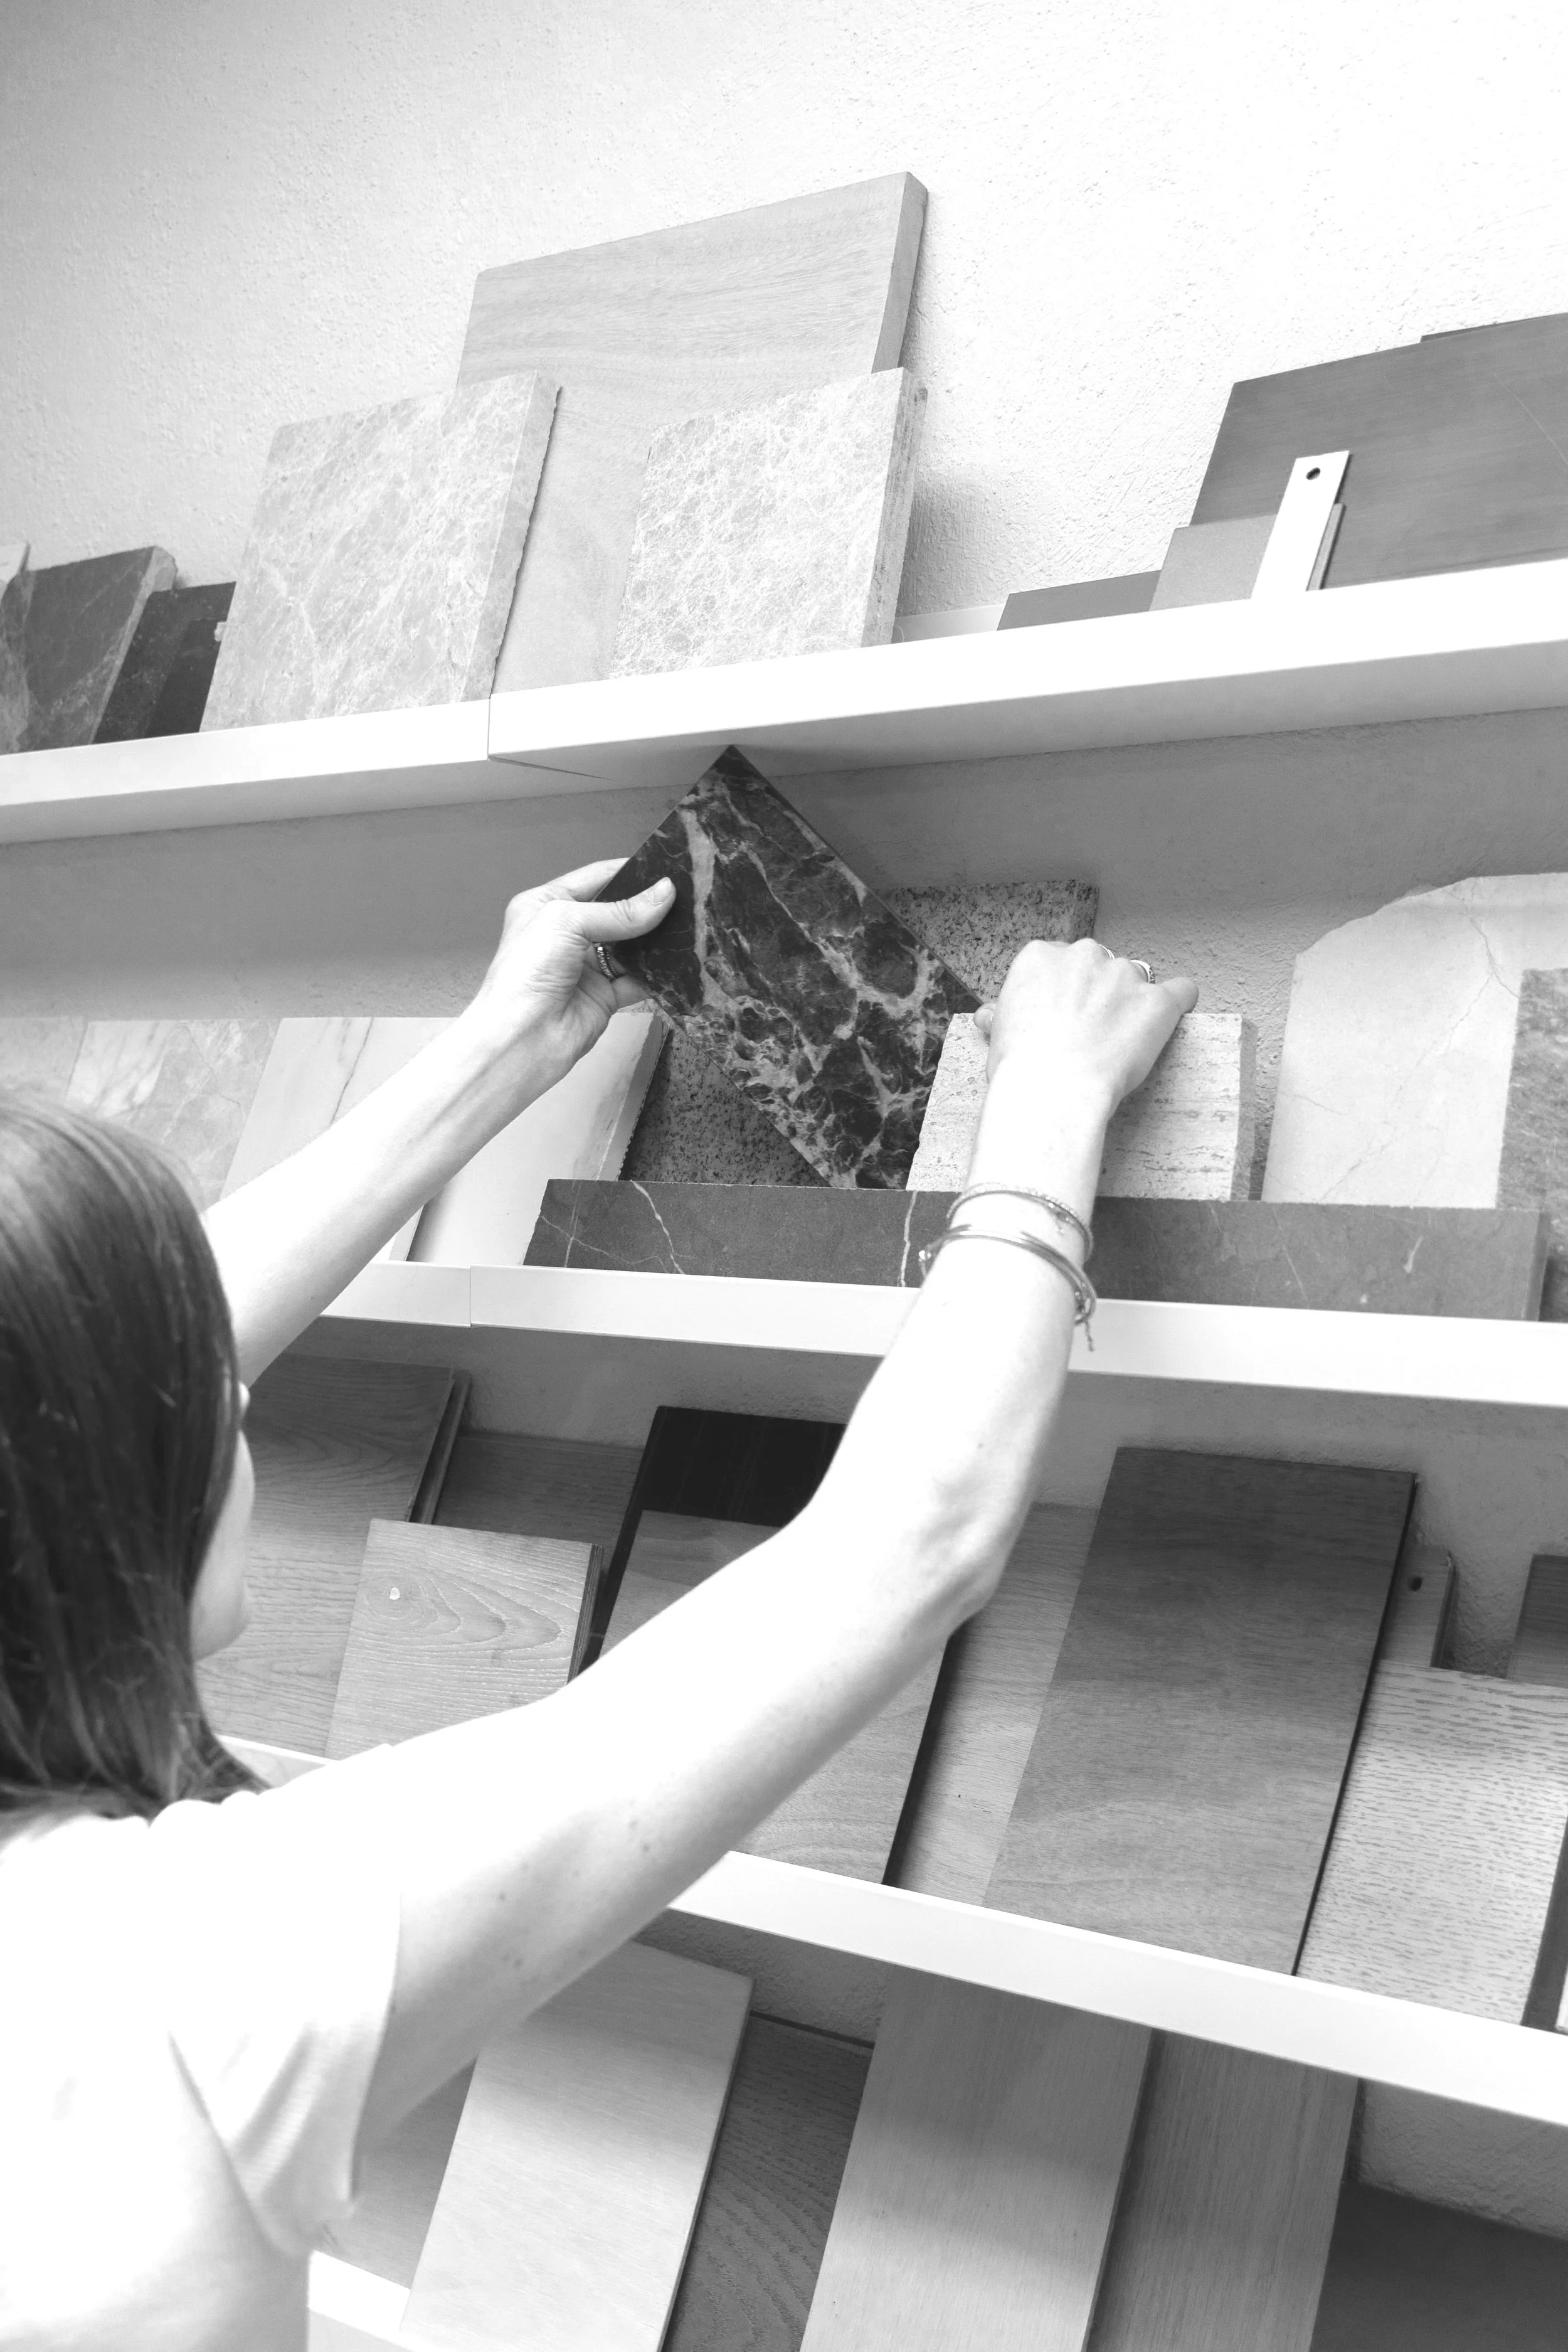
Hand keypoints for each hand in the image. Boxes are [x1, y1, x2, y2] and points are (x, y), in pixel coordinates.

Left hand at [466, 859, 675, 1090]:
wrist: (521, 1038)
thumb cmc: (526, 973)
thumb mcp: (567, 922)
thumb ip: (619, 911)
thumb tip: (664, 894)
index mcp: (545, 905)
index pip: (595, 878)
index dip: (629, 871)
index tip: (666, 867)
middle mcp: (565, 934)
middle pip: (616, 912)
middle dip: (647, 906)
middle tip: (686, 897)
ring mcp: (586, 966)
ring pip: (630, 946)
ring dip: (655, 939)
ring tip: (688, 925)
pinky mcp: (603, 996)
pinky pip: (637, 979)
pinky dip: (657, 972)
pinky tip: (678, 961)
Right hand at [977, 939, 1197, 1111]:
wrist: (1052, 1091)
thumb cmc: (1020, 1069)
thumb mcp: (998, 1036)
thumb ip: (1003, 1015)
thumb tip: (989, 1014)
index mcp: (1040, 957)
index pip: (1061, 964)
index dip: (1065, 994)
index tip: (1065, 1019)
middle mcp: (1084, 955)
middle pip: (1100, 966)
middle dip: (1099, 994)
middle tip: (1091, 1033)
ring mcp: (1124, 975)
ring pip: (1136, 980)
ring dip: (1132, 1004)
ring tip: (1124, 1041)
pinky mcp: (1158, 1002)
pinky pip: (1182, 990)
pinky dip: (1181, 1003)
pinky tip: (1177, 1015)